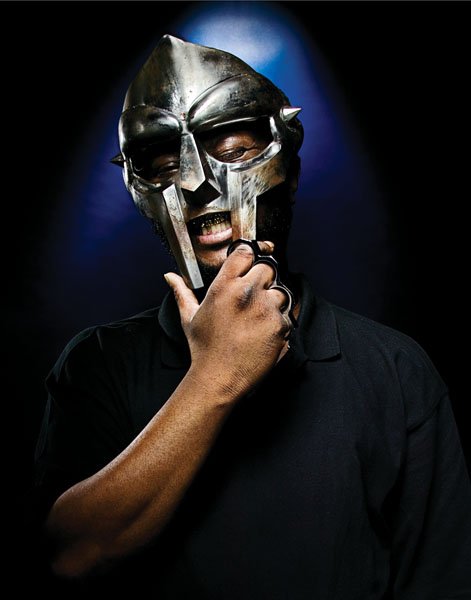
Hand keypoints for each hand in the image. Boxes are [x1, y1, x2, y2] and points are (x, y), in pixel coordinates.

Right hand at [164, 242, 290, 401]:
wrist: (219, 379)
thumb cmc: (204, 349)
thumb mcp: (189, 317)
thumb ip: (182, 292)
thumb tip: (170, 277)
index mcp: (224, 286)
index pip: (245, 252)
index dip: (249, 256)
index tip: (250, 263)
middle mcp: (246, 293)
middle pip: (268, 268)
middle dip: (263, 279)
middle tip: (253, 297)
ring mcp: (265, 309)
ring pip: (281, 291)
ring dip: (273, 301)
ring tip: (258, 318)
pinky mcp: (279, 326)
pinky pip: (287, 314)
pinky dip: (279, 322)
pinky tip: (263, 333)